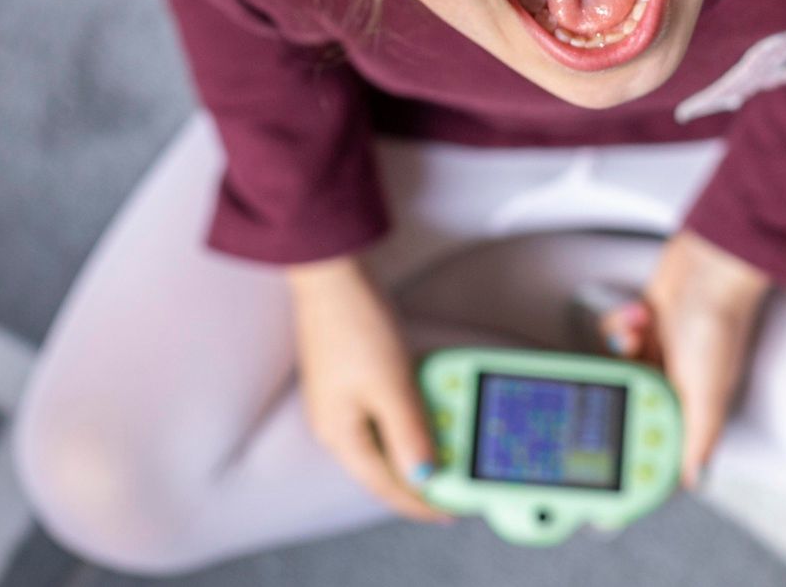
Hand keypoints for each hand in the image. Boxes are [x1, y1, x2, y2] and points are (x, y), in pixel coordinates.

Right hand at [287, 259, 457, 524]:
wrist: (330, 274)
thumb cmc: (354, 324)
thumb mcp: (391, 386)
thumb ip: (409, 437)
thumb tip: (422, 478)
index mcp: (340, 435)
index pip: (386, 485)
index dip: (420, 503)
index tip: (450, 511)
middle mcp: (334, 424)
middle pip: (382, 466)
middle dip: (419, 476)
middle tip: (454, 481)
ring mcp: (337, 400)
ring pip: (383, 439)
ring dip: (415, 445)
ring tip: (446, 445)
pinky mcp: (345, 378)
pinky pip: (380, 413)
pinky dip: (406, 418)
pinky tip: (424, 409)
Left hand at [595, 228, 771, 490]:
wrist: (713, 262)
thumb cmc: (719, 320)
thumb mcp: (708, 389)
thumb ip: (700, 436)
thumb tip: (695, 477)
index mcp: (695, 400)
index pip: (664, 435)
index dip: (640, 444)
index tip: (613, 451)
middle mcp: (679, 376)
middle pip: (636, 399)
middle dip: (623, 387)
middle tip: (620, 377)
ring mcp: (663, 347)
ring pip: (623, 365)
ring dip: (623, 349)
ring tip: (639, 333)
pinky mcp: (650, 319)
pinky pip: (620, 332)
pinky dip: (623, 323)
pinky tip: (640, 313)